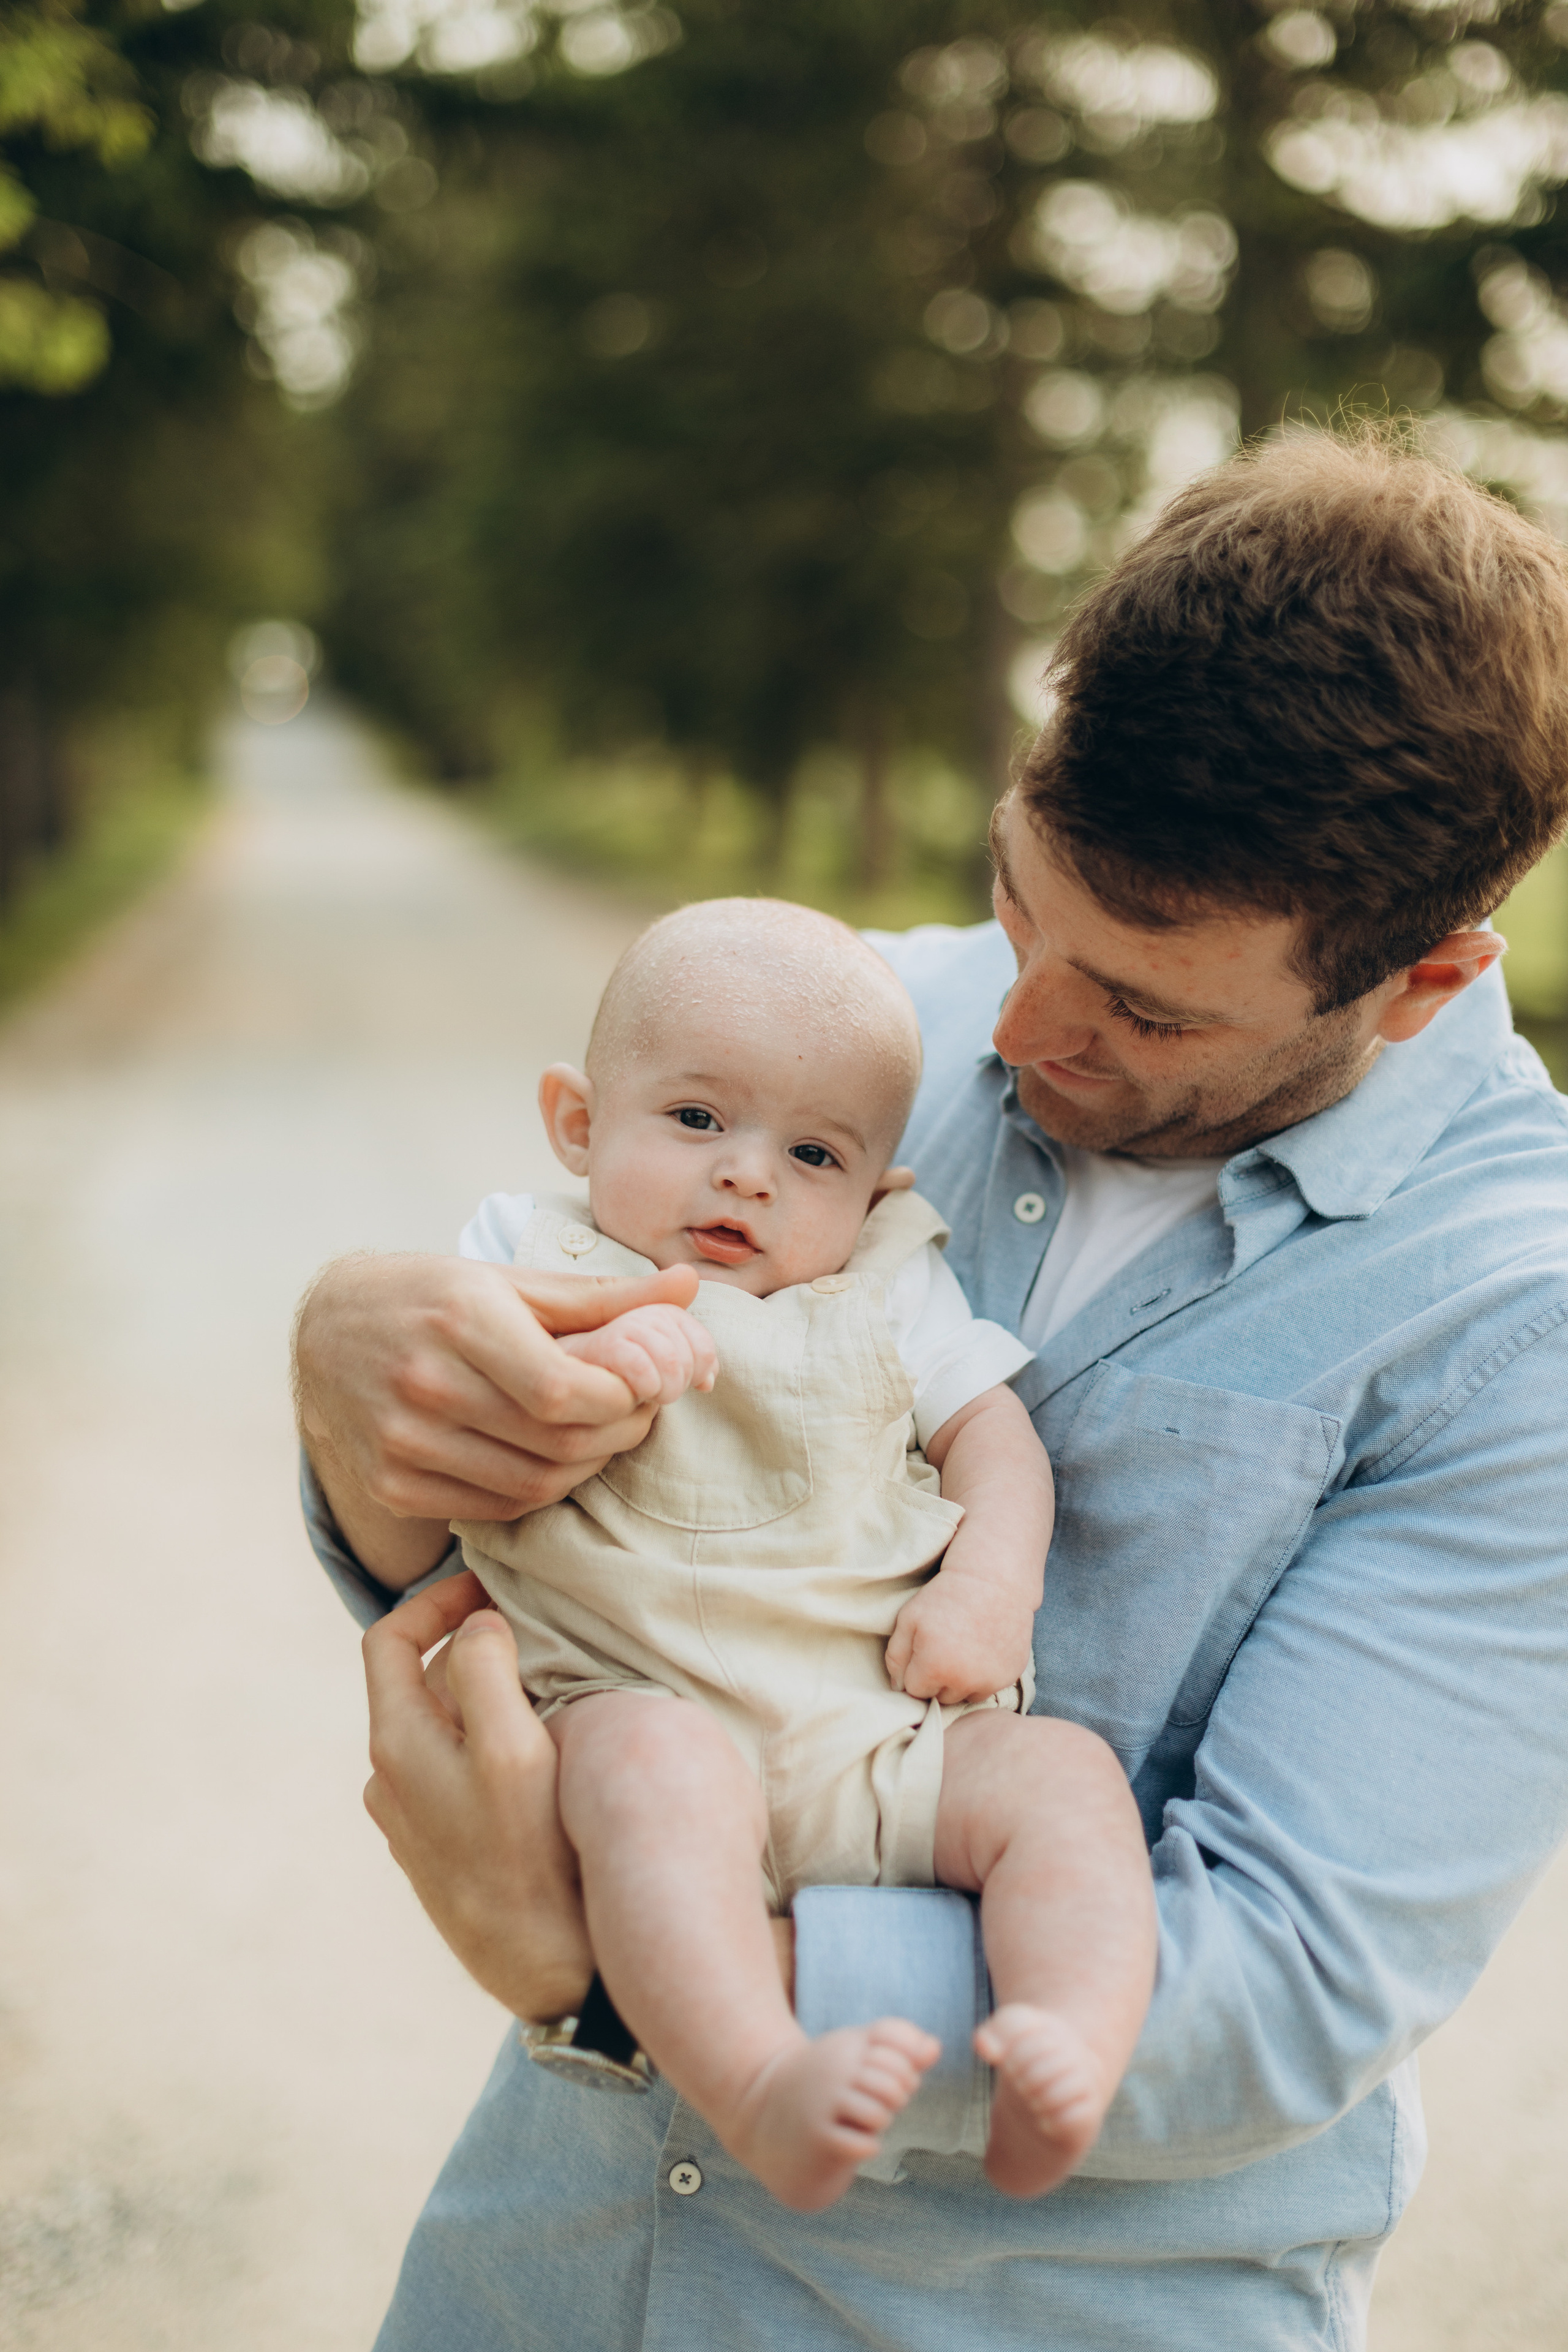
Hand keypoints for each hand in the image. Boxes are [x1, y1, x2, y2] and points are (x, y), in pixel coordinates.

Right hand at [295, 1252, 703, 1582]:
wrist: (323, 1331)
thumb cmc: (429, 1297)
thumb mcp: (507, 1281)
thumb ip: (601, 1296)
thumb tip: (688, 1286)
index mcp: (460, 1319)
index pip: (564, 1391)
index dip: (622, 1400)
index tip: (646, 1385)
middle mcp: (424, 1384)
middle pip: (555, 1443)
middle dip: (618, 1434)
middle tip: (639, 1413)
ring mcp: (402, 1443)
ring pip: (530, 1484)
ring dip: (585, 1468)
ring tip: (600, 1435)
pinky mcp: (391, 1485)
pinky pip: (493, 1507)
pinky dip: (538, 1490)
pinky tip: (550, 1458)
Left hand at [363, 1571, 594, 2022]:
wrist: (547, 1972)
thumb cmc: (533, 1858)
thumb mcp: (513, 1748)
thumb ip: (486, 1671)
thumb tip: (475, 1623)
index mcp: (396, 1745)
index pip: (388, 1640)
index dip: (433, 1600)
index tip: (488, 1588)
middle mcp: (390, 1782)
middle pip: (417, 1682)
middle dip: (470, 1646)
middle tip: (536, 1633)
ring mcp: (411, 1823)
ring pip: (439, 1729)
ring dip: (482, 1697)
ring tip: (547, 1690)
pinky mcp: (440, 1853)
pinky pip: (454, 1774)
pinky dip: (486, 1744)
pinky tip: (539, 1758)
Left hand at [885, 1566, 1035, 1706]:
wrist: (992, 1580)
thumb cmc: (946, 1596)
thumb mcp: (908, 1619)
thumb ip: (896, 1656)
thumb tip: (898, 1686)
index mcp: (934, 1669)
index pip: (914, 1691)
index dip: (916, 1670)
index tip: (925, 1649)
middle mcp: (963, 1682)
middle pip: (940, 1697)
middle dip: (938, 1679)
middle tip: (945, 1647)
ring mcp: (990, 1681)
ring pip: (965, 1696)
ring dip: (960, 1681)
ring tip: (963, 1650)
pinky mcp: (1010, 1676)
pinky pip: (988, 1688)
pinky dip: (982, 1676)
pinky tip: (982, 1650)